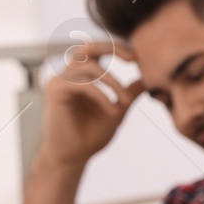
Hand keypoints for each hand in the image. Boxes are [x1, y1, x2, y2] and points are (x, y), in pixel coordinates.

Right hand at [33, 41, 143, 170]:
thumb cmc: (92, 134)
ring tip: (126, 101)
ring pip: (90, 67)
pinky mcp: (55, 91)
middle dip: (112, 48)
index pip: (97, 51)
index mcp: (82, 76)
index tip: (138, 58)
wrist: (74, 156)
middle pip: (88, 47)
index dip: (117, 49)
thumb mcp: (118, 109)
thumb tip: (148, 79)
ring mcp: (60, 81)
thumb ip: (130, 93)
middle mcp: (68, 75)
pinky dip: (102, 96)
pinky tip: (113, 111)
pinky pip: (84, 84)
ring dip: (113, 83)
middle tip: (133, 59)